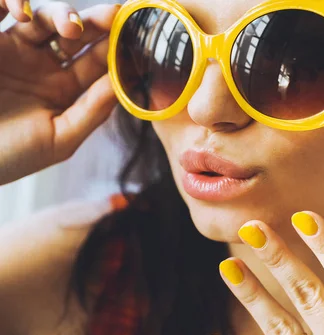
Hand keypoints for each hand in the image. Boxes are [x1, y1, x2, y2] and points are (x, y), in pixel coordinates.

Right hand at [0, 1, 119, 184]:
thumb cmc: (9, 156)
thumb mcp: (59, 140)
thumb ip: (92, 111)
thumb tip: (124, 83)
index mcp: (65, 89)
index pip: (98, 61)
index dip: (117, 47)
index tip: (137, 34)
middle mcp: (43, 65)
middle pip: (77, 33)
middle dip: (97, 22)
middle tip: (114, 14)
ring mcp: (14, 49)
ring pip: (44, 17)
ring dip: (61, 13)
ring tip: (71, 27)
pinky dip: (13, 1)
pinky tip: (22, 13)